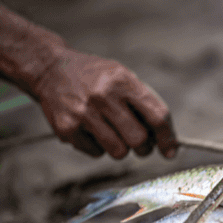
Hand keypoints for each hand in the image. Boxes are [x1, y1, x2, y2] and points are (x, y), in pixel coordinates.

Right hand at [32, 49, 178, 158]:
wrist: (51, 70)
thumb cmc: (93, 76)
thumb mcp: (121, 76)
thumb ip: (142, 102)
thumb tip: (162, 136)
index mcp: (123, 81)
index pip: (156, 115)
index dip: (167, 137)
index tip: (170, 150)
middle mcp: (103, 97)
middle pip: (138, 139)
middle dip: (143, 147)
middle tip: (138, 144)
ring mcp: (83, 113)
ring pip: (117, 151)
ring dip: (119, 148)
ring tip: (111, 133)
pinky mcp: (67, 128)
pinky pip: (95, 153)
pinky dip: (97, 147)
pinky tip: (90, 130)